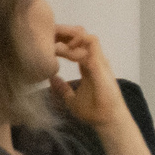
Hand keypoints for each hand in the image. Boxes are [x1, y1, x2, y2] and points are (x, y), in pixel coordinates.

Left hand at [52, 24, 154, 154]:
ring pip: (85, 37)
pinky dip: (76, 43)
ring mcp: (98, 60)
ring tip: (53, 43)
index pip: (76, 47)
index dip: (63, 43)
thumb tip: (52, 79)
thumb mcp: (72, 100)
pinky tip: (60, 49)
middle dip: (64, 34)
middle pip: (80, 37)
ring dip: (69, 37)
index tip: (47, 44)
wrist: (107, 120)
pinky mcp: (100, 63)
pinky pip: (90, 43)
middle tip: (47, 38)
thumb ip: (62, 89)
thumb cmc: (94, 111)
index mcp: (89, 66)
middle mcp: (95, 60)